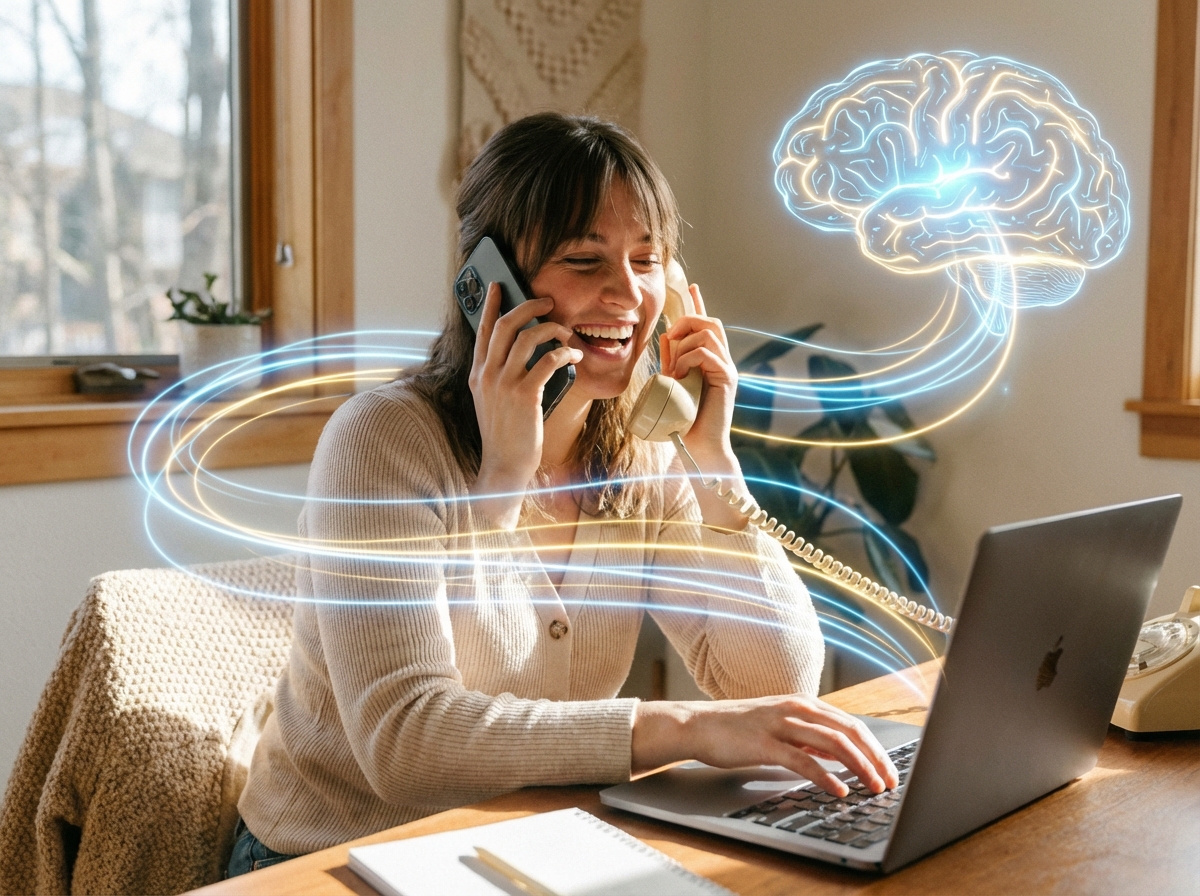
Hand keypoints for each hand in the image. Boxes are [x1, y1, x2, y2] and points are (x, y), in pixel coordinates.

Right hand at [468, 282, 581, 528]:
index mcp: (477, 374)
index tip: (497, 286)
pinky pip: (547, 360)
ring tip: (566, 330)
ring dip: (551, 328)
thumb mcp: (493, 401)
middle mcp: (486, 375)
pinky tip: (573, 354)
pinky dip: (563, 352)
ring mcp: (503, 384)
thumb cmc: (505, 435)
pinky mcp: (524, 395)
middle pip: (504, 325)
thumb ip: (500, 377)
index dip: (489, 305)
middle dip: (527, 306)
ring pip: (526, 338)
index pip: (481, 331)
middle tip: (546, 301)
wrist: (504, 466)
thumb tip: (523, 351)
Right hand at [631, 695, 899, 795]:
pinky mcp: (765, 743)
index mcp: (802, 704)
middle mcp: (796, 709)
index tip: (888, 770)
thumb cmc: (736, 728)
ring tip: (873, 787)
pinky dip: (826, 777)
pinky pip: (803, 760)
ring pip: (833, 743)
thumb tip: (837, 755)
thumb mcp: (778, 726)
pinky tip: (839, 790)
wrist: (697, 725)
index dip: (875, 748)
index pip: (851, 724)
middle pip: (849, 731)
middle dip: (875, 758)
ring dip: (859, 767)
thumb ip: (807, 737)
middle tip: (889, 782)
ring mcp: (780, 724)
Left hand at [661, 285, 749, 528]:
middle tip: (670, 343)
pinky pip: (706, 352)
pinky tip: (681, 376)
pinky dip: (687, 359)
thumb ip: (671, 360)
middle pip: (708, 321)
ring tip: (675, 369)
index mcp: (709, 359)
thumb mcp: (672, 383)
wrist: (698, 447)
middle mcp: (722, 360)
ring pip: (707, 332)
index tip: (690, 286)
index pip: (707, 324)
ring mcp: (727, 368)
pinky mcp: (727, 378)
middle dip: (686, 322)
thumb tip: (665, 335)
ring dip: (684, 345)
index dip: (698, 303)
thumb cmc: (684, 419)